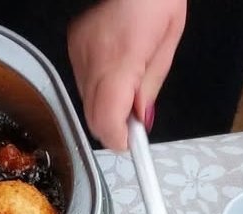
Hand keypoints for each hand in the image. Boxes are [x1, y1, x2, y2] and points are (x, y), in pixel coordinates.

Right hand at [67, 0, 185, 150]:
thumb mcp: (169, 42)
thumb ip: (151, 86)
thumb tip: (140, 119)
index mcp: (123, 57)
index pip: (108, 120)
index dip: (118, 139)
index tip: (131, 143)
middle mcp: (95, 57)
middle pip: (94, 117)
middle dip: (114, 125)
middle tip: (134, 119)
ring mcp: (79, 52)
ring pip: (88, 102)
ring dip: (107, 105)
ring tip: (128, 83)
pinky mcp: (73, 46)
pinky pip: (84, 81)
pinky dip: (99, 85)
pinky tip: (115, 66)